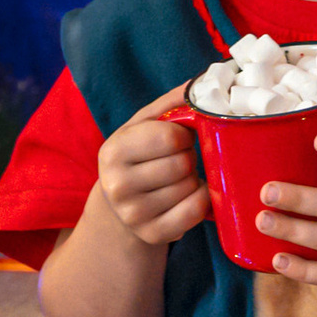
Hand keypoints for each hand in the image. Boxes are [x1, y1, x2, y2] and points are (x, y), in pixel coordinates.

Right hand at [92, 86, 208, 250]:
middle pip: (182, 164)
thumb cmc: (138, 155)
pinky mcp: (152, 234)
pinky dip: (201, 200)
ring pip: (190, 187)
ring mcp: (133, 214)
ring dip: (194, 178)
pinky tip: (189, 194)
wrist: (119, 202)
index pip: (169, 137)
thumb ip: (171, 103)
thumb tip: (203, 82)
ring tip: (179, 178)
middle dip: (189, 157)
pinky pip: (195, 211)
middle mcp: (116, 185)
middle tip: (179, 160)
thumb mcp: (144, 125)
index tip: (180, 138)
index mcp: (113, 151)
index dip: (184, 135)